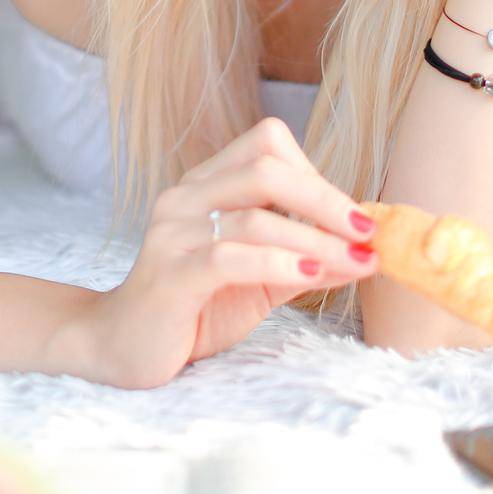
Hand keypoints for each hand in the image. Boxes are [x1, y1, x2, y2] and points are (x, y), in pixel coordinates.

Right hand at [84, 116, 378, 388]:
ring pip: (255, 215)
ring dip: (317, 239)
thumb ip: (304, 260)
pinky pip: (229, 256)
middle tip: (367, 232)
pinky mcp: (170, 274)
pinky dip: (279, 261)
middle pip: (265, 168)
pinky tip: (312, 275)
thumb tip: (366, 251)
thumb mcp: (260, 279)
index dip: (315, 173)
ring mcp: (173, 233)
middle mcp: (186, 196)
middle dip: (326, 199)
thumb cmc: (196, 308)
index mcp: (206, 184)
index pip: (266, 144)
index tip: (352, 216)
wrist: (124, 349)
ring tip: (357, 262)